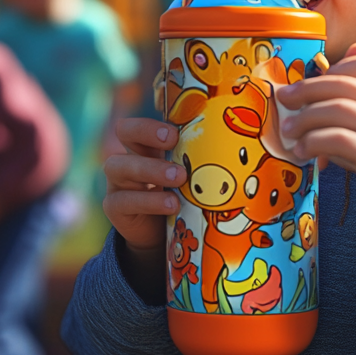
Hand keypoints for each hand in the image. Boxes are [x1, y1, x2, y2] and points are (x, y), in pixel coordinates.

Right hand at [103, 119, 185, 275]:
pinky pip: (123, 200)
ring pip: (119, 166)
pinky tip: (172, 204)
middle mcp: (128, 157)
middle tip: (174, 141)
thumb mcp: (185, 174)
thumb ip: (198, 159)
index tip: (176, 131)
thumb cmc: (178, 194)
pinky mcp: (115, 207)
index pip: (141, 120)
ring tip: (179, 178)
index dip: (152, 123)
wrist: (159, 234)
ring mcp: (118, 182)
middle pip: (124, 131)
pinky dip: (150, 201)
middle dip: (148, 132)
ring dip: (151, 169)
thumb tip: (240, 145)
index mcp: (146, 145)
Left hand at [277, 43, 355, 229]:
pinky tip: (303, 152)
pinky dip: (314, 143)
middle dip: (305, 89)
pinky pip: (339, 140)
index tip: (309, 85)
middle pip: (341, 82)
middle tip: (283, 99)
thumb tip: (314, 106)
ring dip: (304, 118)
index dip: (330, 68)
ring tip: (289, 131)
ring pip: (336, 109)